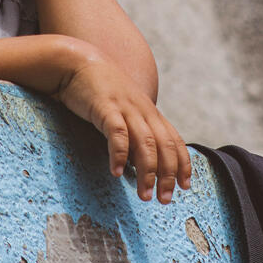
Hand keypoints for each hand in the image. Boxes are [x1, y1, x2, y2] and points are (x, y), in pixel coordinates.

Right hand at [55, 51, 191, 203]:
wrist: (77, 62)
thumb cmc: (99, 90)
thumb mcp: (123, 110)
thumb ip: (133, 131)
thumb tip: (136, 163)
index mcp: (149, 112)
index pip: (174, 140)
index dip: (183, 163)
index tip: (185, 187)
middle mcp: (143, 110)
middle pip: (164, 145)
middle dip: (168, 174)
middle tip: (165, 200)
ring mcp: (126, 108)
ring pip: (146, 142)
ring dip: (148, 171)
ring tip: (145, 194)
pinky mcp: (106, 107)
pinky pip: (117, 132)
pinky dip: (119, 153)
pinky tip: (115, 172)